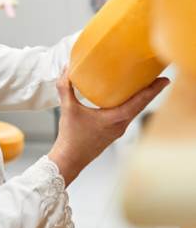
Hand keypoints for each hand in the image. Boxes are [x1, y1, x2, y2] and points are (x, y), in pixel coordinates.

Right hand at [47, 67, 168, 185]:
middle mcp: (118, 126)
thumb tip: (67, 69)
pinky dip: (133, 105)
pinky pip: (128, 116)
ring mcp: (117, 130)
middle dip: (152, 93)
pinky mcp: (113, 132)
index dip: (148, 93)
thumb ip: (65, 87)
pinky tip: (128, 99)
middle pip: (140, 107)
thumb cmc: (71, 138)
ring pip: (135, 112)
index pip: (134, 105)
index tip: (160, 82)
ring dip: (143, 99)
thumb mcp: (67, 109)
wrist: (70, 158)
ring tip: (149, 86)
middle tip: (162, 79)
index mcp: (111, 120)